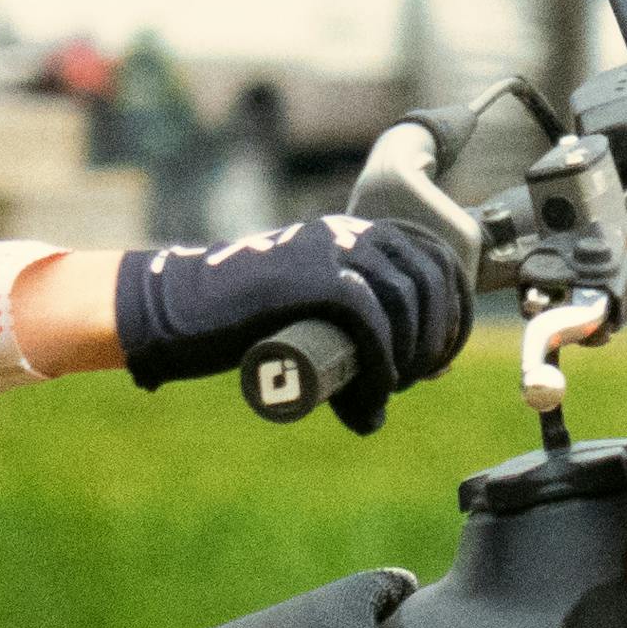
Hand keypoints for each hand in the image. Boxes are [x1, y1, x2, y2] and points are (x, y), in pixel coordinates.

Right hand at [104, 213, 480, 430]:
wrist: (172, 309)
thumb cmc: (241, 319)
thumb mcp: (311, 309)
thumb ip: (358, 322)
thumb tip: (433, 368)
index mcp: (354, 231)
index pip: (436, 256)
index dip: (454, 308)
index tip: (442, 356)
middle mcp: (349, 232)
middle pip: (429, 279)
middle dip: (438, 337)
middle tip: (417, 380)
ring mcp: (330, 251)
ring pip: (406, 301)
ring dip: (411, 357)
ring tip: (388, 391)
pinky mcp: (311, 279)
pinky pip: (372, 321)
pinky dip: (383, 366)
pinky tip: (374, 396)